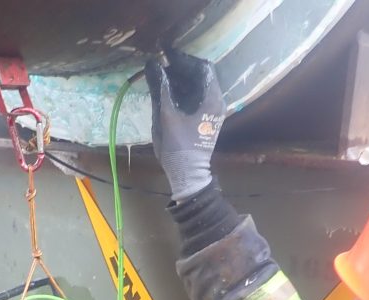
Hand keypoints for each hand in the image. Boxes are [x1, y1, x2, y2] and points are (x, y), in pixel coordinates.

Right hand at [145, 49, 225, 200]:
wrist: (188, 174)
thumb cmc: (177, 147)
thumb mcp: (165, 115)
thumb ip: (160, 87)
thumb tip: (152, 63)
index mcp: (211, 99)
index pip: (201, 67)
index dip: (183, 59)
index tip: (164, 55)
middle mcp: (216, 102)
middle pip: (201, 75)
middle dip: (180, 68)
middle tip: (161, 67)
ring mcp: (212, 111)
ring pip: (198, 86)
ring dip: (180, 79)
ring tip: (161, 78)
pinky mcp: (206, 118)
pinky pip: (196, 97)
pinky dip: (183, 91)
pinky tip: (168, 92)